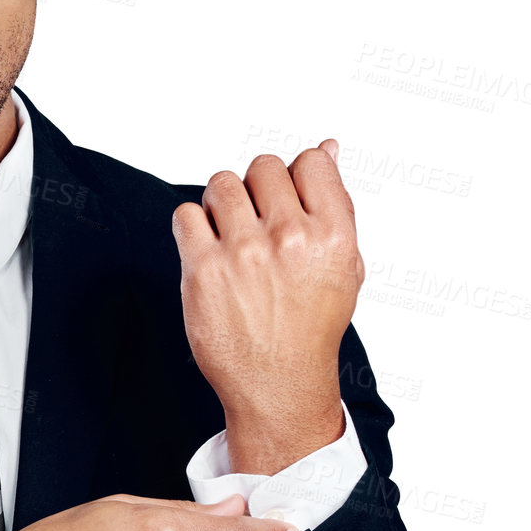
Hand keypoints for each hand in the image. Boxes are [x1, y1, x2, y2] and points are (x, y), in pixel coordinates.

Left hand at [171, 140, 362, 473]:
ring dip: (223, 203)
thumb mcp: (344, 264)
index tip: (287, 201)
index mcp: (333, 235)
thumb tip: (328, 147)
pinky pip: (186, 215)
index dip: (295, 176)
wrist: (279, 383)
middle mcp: (291, 239)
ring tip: (230, 235)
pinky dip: (193, 226)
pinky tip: (207, 249)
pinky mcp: (203, 270)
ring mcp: (244, 253)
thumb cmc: (311, 324)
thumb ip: (335, 203)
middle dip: (257, 190)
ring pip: (221, 184)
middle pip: (263, 168)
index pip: (311, 161)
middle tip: (257, 223)